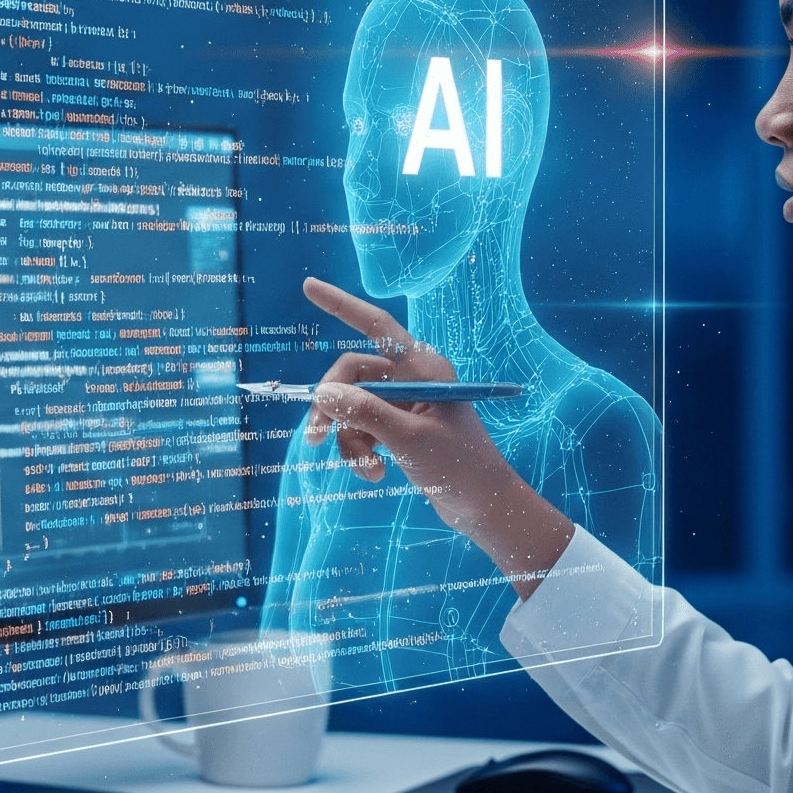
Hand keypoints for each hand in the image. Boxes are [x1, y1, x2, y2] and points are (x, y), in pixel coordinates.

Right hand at [298, 278, 574, 591]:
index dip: (341, 305)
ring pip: (353, 408)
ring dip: (350, 440)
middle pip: (352, 375)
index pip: (375, 325)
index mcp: (422, 366)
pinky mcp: (400, 429)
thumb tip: (322, 394)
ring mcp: (405, 404)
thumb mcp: (407, 439)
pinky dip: (361, 452)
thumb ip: (364, 413)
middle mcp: (412, 378)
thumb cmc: (458, 466)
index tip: (308, 285)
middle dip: (333, 407)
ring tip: (365, 470)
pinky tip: (374, 474)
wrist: (484, 506)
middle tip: (315, 438)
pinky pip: (363, 430)